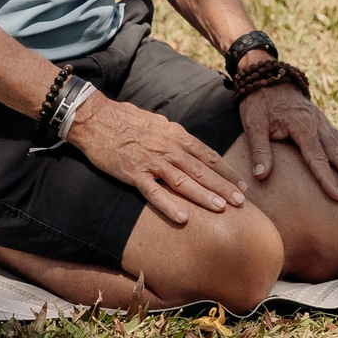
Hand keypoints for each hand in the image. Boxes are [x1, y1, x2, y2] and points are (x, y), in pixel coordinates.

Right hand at [65, 92, 248, 224]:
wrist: (96, 119)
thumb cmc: (126, 120)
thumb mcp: (158, 123)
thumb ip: (175, 137)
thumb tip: (189, 147)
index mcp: (177, 135)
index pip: (208, 156)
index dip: (226, 171)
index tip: (242, 184)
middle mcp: (169, 148)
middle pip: (202, 170)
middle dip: (224, 187)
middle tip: (242, 201)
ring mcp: (152, 162)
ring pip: (184, 182)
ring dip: (204, 196)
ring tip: (222, 209)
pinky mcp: (134, 174)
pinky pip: (154, 193)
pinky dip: (169, 206)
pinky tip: (184, 218)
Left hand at [237, 77, 337, 201]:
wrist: (268, 78)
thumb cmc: (259, 103)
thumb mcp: (253, 124)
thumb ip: (259, 150)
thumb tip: (260, 176)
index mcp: (301, 125)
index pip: (316, 156)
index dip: (326, 177)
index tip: (337, 196)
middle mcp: (317, 124)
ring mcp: (323, 123)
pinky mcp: (324, 124)